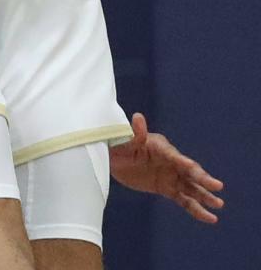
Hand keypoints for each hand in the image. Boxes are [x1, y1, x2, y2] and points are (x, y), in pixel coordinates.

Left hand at [109, 112, 224, 224]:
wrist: (114, 157)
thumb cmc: (120, 143)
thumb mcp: (126, 139)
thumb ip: (135, 133)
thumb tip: (137, 117)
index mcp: (161, 148)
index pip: (176, 157)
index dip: (186, 164)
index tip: (196, 171)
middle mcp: (171, 162)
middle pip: (190, 172)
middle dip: (203, 179)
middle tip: (217, 186)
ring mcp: (170, 176)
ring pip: (191, 188)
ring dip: (205, 196)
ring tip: (219, 205)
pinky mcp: (167, 188)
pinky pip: (184, 200)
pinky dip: (196, 209)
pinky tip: (209, 217)